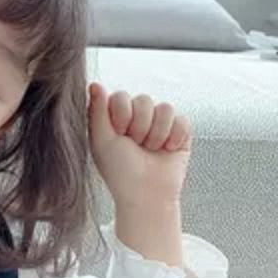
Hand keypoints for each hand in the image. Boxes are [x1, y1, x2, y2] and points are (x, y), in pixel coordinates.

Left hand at [87, 82, 191, 208]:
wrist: (146, 194)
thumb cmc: (120, 172)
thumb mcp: (101, 141)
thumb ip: (97, 110)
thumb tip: (94, 83)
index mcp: (115, 118)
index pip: (121, 96)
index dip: (121, 115)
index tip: (119, 135)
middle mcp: (137, 118)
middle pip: (144, 99)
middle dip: (140, 126)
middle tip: (135, 146)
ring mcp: (159, 124)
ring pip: (165, 108)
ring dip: (157, 134)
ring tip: (150, 150)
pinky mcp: (180, 132)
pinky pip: (183, 120)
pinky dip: (175, 138)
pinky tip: (167, 150)